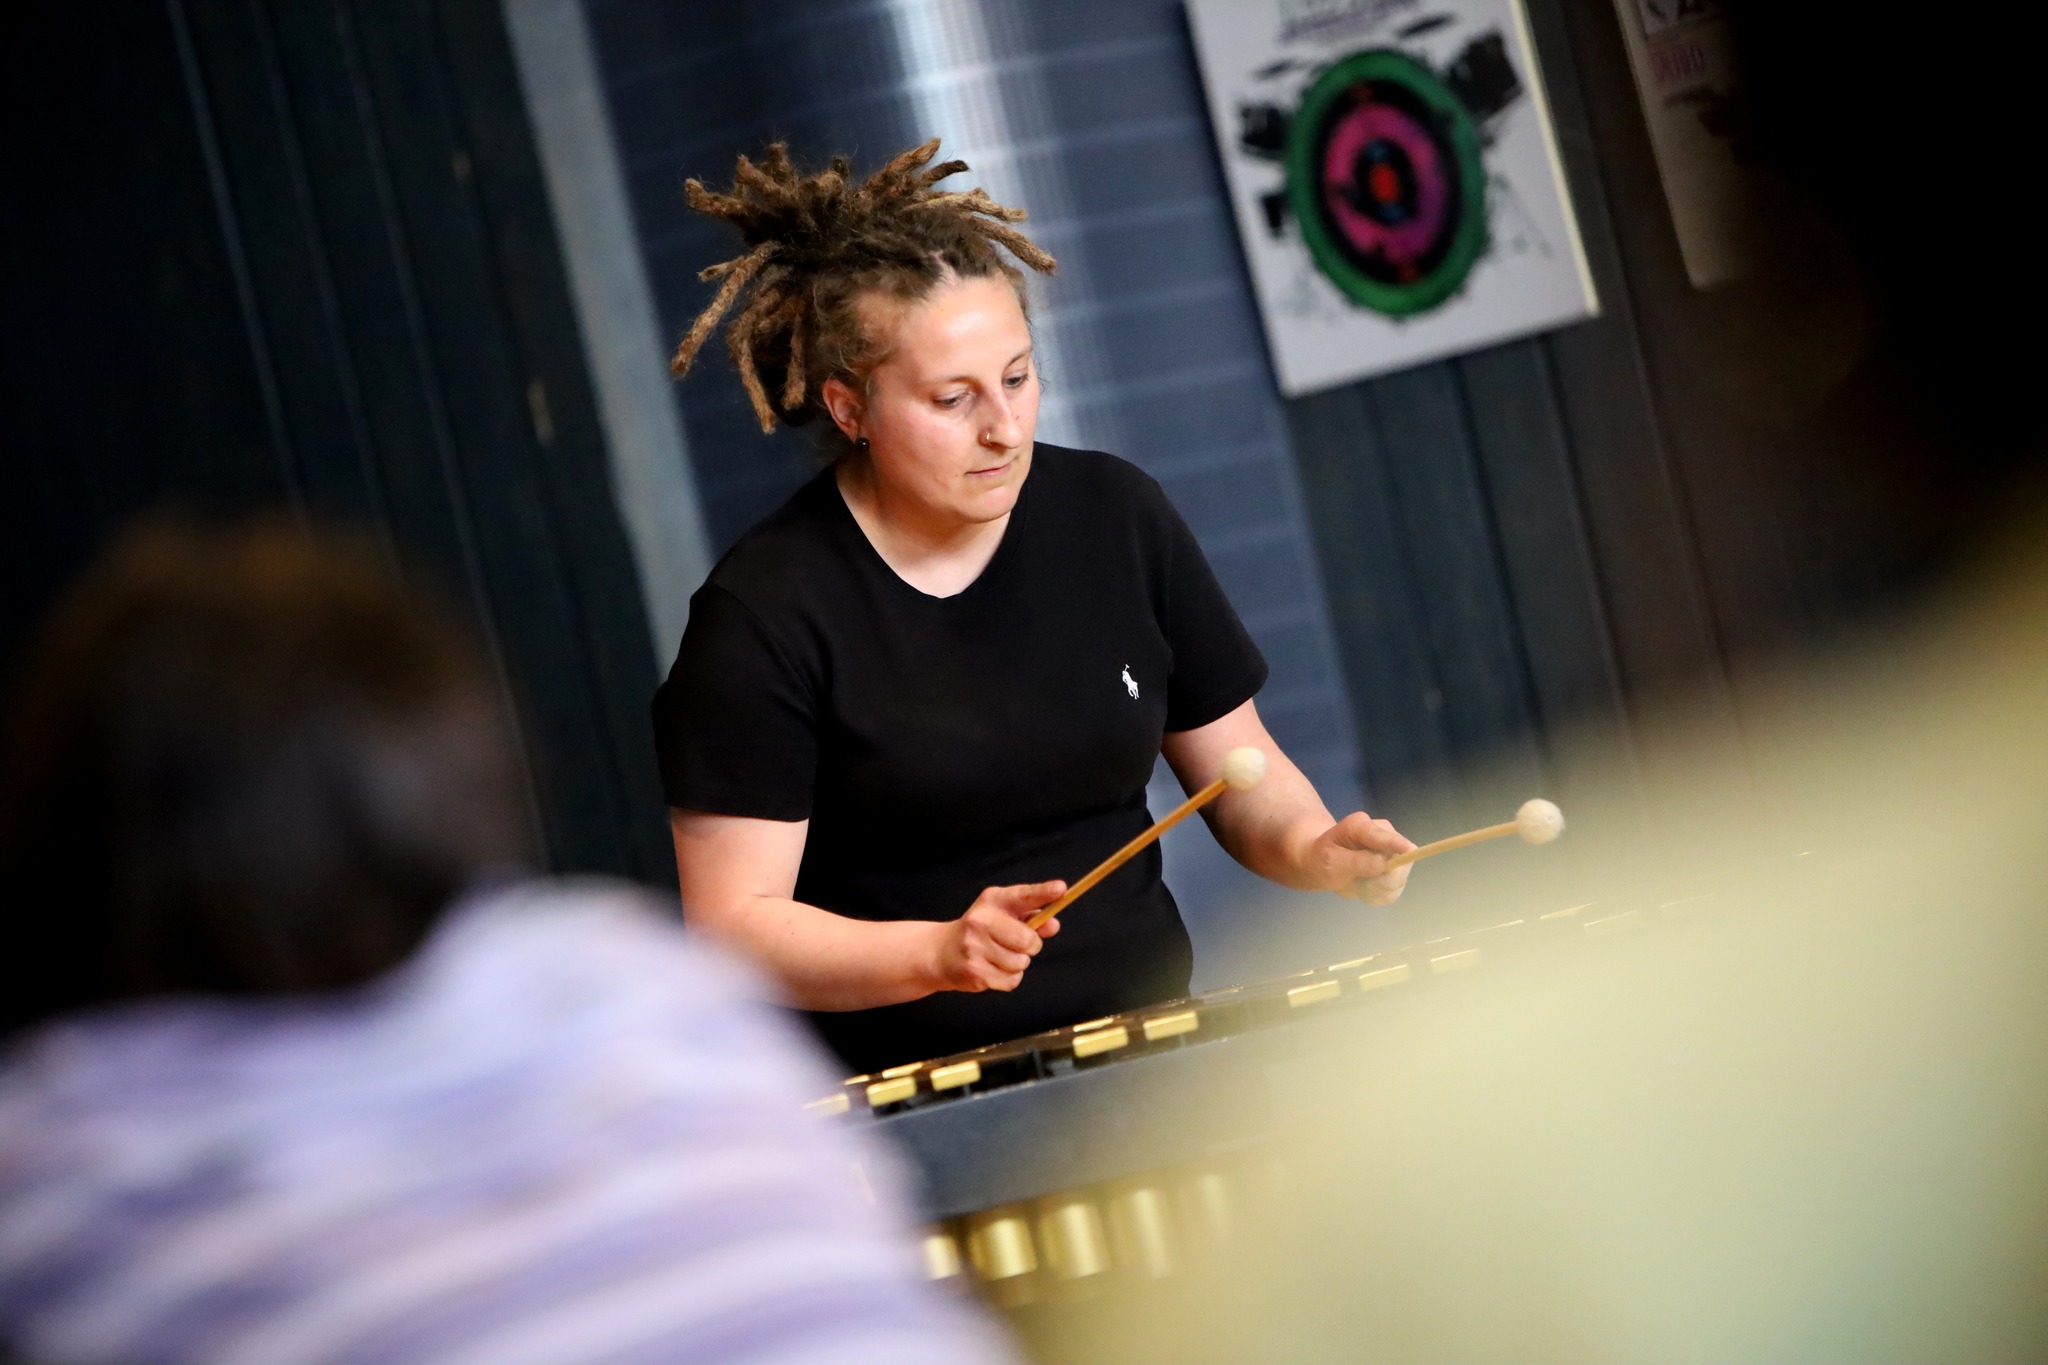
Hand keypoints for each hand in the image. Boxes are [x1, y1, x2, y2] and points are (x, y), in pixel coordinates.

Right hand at [928, 881, 1065, 992]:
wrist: (942, 951)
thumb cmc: (982, 930)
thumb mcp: (1003, 915)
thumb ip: (1032, 917)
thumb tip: (1053, 924)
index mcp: (993, 901)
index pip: (1022, 896)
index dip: (1043, 892)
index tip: (1061, 889)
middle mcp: (981, 921)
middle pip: (1027, 940)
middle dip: (1031, 946)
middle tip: (1018, 945)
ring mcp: (975, 947)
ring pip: (1020, 963)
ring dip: (1018, 964)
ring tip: (1000, 957)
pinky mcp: (974, 972)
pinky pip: (1011, 980)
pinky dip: (1009, 978)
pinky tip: (994, 969)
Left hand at [1298, 812, 1416, 905]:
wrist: (1321, 862)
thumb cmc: (1321, 858)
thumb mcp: (1331, 860)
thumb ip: (1357, 861)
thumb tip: (1383, 864)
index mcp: (1362, 825)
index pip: (1386, 836)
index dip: (1398, 845)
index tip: (1409, 851)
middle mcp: (1383, 832)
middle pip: (1400, 861)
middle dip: (1381, 881)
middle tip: (1360, 886)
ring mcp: (1392, 849)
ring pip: (1399, 878)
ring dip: (1377, 889)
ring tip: (1357, 885)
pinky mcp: (1396, 866)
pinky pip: (1396, 888)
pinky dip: (1380, 894)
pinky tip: (1365, 889)